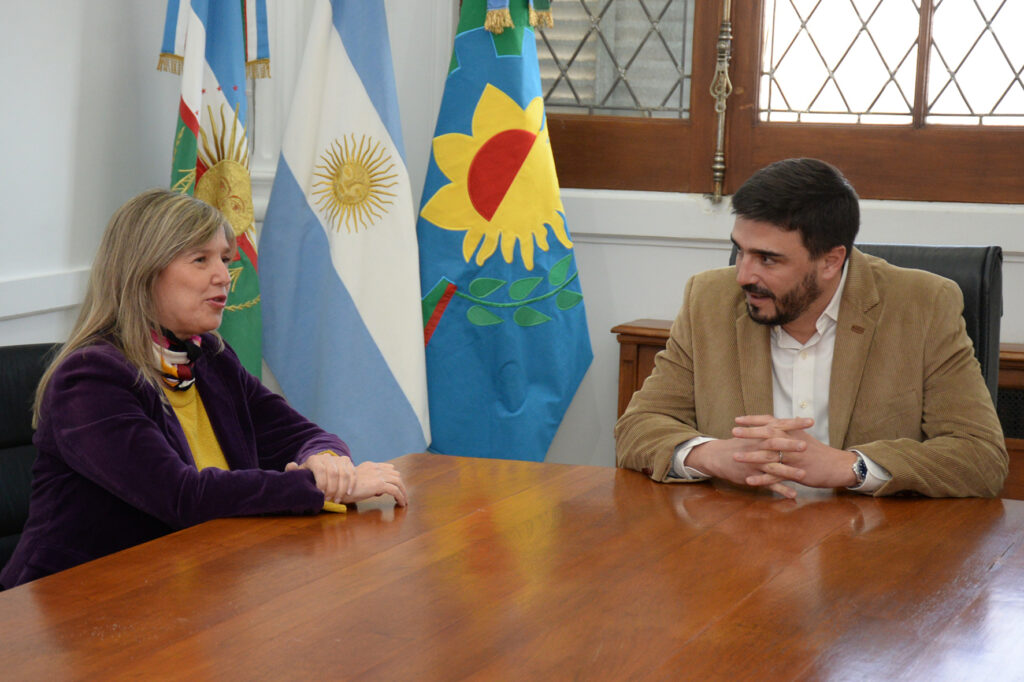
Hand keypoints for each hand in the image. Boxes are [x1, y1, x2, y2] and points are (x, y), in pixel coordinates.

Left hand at [286, 452, 354, 503]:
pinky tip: (347, 493)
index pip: (320, 471)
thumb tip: (291, 465)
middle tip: (330, 500)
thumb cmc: (309, 475)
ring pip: (344, 474)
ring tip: (337, 500)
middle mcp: (327, 457)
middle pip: (333, 473)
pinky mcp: (347, 461)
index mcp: (314, 460)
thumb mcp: (300, 475)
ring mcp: (338, 458)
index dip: (322, 484)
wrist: (323, 467)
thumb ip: (293, 471)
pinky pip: (352, 473)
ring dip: (341, 489)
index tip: (321, 496)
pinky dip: (351, 484)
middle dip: (332, 489)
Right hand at [345, 461, 407, 506]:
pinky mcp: (379, 484)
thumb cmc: (344, 488)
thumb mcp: (357, 481)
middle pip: (396, 475)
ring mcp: (378, 475)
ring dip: (403, 492)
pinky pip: (395, 491)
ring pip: (398, 482)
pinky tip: (401, 504)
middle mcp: (376, 468)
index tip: (396, 486)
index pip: (389, 468)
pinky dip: (400, 497)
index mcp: (370, 465)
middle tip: (402, 495)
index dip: (394, 478)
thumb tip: (379, 491)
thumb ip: (368, 482)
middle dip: (401, 485)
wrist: (338, 488)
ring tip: (404, 501)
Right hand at [687, 418, 809, 498]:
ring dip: (788, 471)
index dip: (795, 423)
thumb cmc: (739, 443)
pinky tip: (793, 495)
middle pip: (774, 445)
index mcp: (760, 435)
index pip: (779, 426)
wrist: (718, 456)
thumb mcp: (753, 432)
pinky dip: (781, 490)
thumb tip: (791, 420)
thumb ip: (771, 428)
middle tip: (806, 445)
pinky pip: (768, 484)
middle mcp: (758, 447)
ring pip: (773, 467)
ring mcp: (755, 463)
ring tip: (803, 475)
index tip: (811, 421)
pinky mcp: (753, 477)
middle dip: (789, 445)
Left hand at [730, 415, 857, 490]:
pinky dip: (762, 479)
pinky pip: (776, 477)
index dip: (753, 420)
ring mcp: (793, 458)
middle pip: (767, 436)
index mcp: (792, 432)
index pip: (770, 422)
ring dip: (751, 456)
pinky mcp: (795, 474)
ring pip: (769, 456)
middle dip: (749, 433)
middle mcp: (791, 443)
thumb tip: (779, 420)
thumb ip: (790, 429)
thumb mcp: (803, 436)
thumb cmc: (818, 451)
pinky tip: (749, 480)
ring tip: (735, 456)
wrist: (837, 466)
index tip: (738, 418)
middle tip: (733, 432)